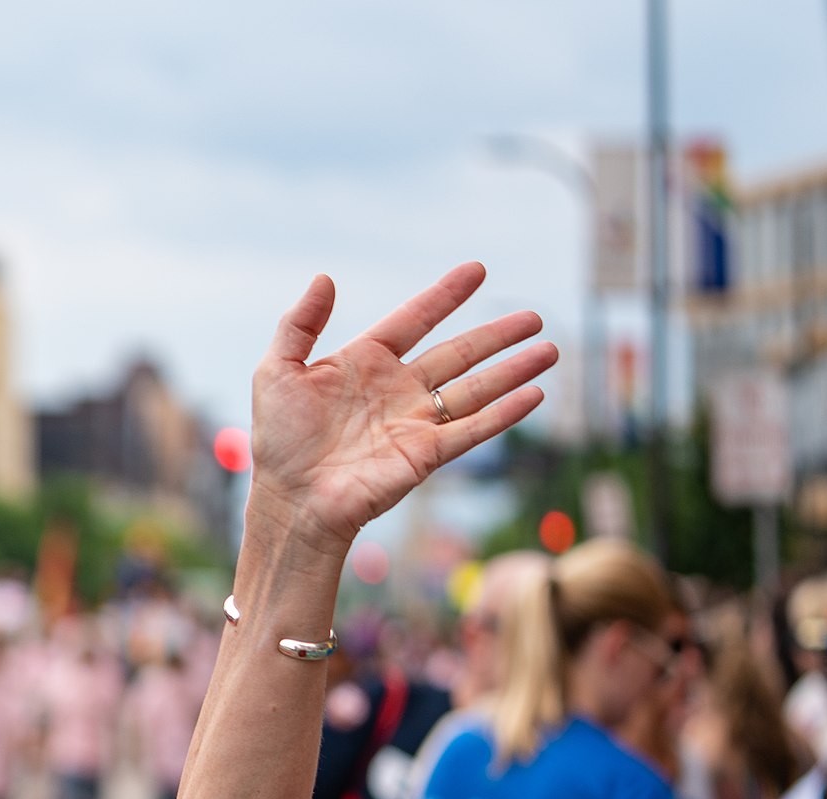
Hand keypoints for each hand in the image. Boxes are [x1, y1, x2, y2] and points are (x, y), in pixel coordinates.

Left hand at [251, 263, 553, 553]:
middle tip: (535, 317)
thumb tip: (324, 277)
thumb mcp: (276, 372)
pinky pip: (472, 429)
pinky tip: (535, 393)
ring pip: (475, 388)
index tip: (477, 270)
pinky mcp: (426, 454)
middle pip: (458, 353)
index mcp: (364, 364)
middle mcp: (397, 390)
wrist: (290, 500)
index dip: (444, 297)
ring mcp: (415, 422)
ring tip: (550, 350)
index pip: (413, 320)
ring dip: (513, 370)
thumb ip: (298, 324)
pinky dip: (504, 412)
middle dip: (497, 335)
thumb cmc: (279, 441)